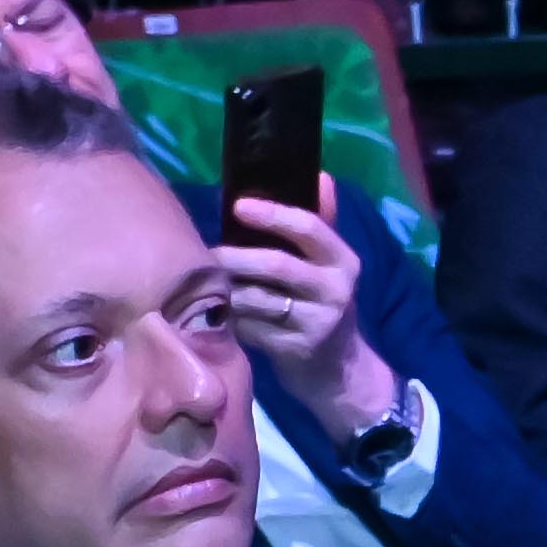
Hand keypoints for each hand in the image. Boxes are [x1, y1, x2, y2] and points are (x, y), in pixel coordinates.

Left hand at [215, 178, 406, 433]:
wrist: (340, 371)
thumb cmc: (324, 305)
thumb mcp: (331, 266)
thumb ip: (322, 223)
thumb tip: (320, 175)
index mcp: (344, 262)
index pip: (309, 229)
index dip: (272, 215)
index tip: (237, 206)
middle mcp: (335, 291)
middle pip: (277, 266)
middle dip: (236, 257)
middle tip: (207, 251)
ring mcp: (315, 323)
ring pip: (258, 299)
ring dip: (227, 288)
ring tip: (201, 279)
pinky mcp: (294, 350)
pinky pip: (250, 328)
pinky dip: (229, 318)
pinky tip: (214, 311)